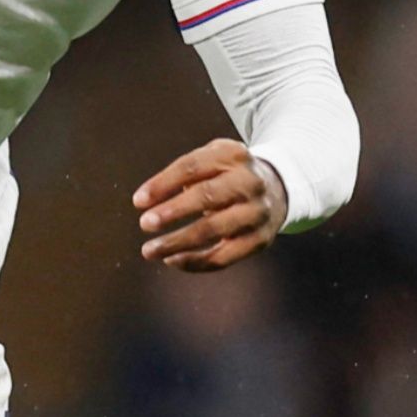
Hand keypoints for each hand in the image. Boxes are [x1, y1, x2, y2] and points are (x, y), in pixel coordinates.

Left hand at [131, 137, 288, 271]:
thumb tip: (147, 199)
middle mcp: (249, 182)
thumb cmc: (228, 174)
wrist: (277, 188)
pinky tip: (172, 260)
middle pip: (207, 197)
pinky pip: (225, 257)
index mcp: (232, 155)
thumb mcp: (213, 158)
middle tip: (144, 223)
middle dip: (172, 211)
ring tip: (149, 250)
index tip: (138, 201)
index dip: (163, 184)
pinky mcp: (259, 240)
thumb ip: (185, 172)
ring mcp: (257, 212)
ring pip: (214, 230)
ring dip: (178, 242)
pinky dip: (195, 262)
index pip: (192, 167)